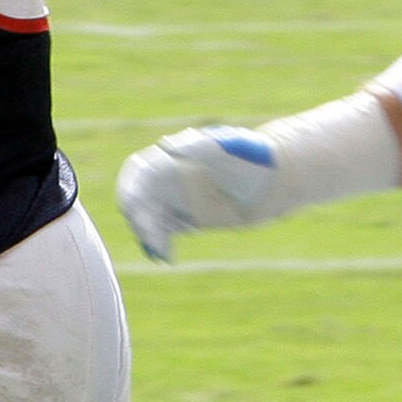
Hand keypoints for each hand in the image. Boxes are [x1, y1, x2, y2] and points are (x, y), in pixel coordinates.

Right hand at [114, 127, 295, 261]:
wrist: (272, 180)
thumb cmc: (253, 156)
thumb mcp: (230, 146)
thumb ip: (203, 144)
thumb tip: (168, 145)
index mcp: (173, 157)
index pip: (137, 171)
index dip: (129, 188)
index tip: (134, 209)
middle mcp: (168, 178)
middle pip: (137, 198)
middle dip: (138, 219)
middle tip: (151, 239)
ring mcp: (175, 199)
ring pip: (146, 218)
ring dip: (147, 236)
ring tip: (162, 253)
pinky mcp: (184, 218)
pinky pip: (161, 232)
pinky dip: (159, 245)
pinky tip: (167, 257)